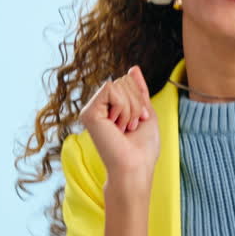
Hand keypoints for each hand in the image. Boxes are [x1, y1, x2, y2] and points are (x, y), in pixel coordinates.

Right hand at [78, 65, 159, 183]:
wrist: (135, 166)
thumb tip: (133, 68)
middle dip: (136, 103)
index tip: (139, 121)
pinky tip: (117, 126)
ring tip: (124, 129)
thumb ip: (139, 90)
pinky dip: (123, 107)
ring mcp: (92, 109)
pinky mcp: (88, 112)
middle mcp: (99, 107)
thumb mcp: (145, 112)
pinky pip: (111, 89)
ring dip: (131, 108)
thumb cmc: (143, 148)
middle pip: (124, 81)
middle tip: (131, 127)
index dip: (140, 99)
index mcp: (111, 107)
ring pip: (118, 84)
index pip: (128, 81)